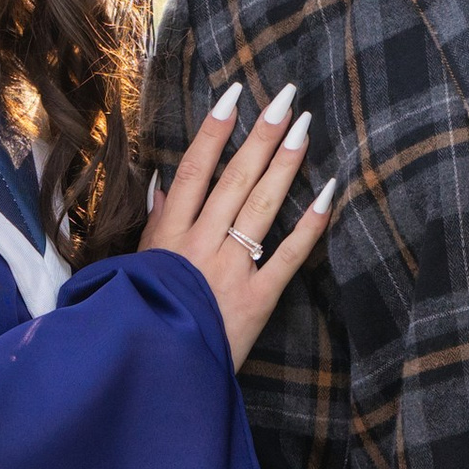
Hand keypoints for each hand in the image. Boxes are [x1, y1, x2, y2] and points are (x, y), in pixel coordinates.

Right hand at [141, 81, 332, 366]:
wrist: (158, 373)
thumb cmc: (146, 318)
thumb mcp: (139, 267)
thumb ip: (155, 224)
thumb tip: (164, 184)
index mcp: (169, 235)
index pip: (195, 169)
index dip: (215, 130)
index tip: (236, 95)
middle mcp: (200, 244)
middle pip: (235, 178)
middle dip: (262, 135)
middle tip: (287, 98)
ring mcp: (231, 269)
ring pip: (261, 206)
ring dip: (284, 164)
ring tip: (304, 128)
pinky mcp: (258, 299)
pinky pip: (288, 256)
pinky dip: (310, 226)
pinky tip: (329, 194)